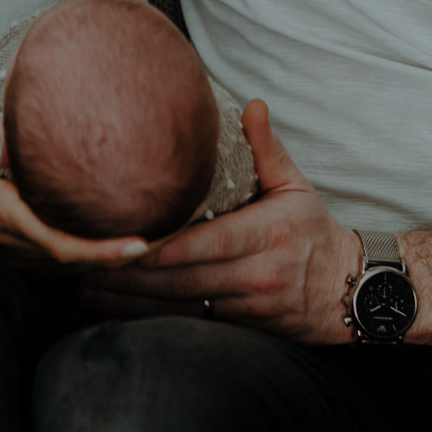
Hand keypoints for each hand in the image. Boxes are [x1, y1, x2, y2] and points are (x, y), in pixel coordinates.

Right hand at [0, 89, 150, 271]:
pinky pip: (68, 256)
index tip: (140, 244)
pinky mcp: (22, 252)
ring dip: (116, 255)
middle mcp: (23, 245)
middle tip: (174, 240)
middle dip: (128, 257)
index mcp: (9, 221)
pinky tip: (121, 236)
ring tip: (162, 237)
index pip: (65, 245)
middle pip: (86, 260)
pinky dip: (96, 251)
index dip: (104, 250)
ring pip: (79, 261)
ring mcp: (23, 254)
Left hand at [76, 99, 362, 342]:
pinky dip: (149, 320)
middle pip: (179, 279)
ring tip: (81, 291)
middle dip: (127, 276)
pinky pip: (187, 324)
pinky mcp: (239, 327)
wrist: (353, 292)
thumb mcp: (296, 185)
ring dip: (127, 303)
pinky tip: (112, 313)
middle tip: (78, 267)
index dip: (161, 248)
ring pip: (177, 307)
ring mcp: (245, 306)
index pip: (204, 243)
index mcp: (265, 233)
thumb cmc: (315, 232)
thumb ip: (268, 148)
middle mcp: (253, 273)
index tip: (120, 243)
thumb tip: (251, 105)